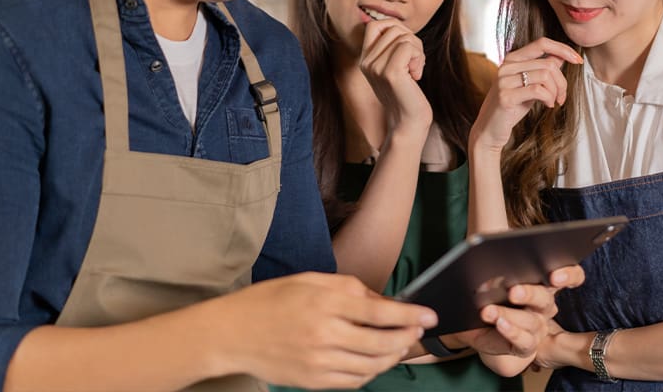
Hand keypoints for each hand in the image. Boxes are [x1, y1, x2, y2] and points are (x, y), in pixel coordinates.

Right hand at [220, 272, 436, 388]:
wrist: (232, 334)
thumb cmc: (271, 300)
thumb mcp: (311, 280)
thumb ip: (350, 289)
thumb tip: (384, 301)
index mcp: (325, 304)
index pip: (380, 312)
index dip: (410, 315)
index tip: (430, 315)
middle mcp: (324, 335)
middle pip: (381, 343)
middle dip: (408, 338)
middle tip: (419, 331)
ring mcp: (318, 363)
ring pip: (371, 366)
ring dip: (393, 357)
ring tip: (402, 346)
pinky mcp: (312, 381)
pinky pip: (353, 382)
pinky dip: (372, 373)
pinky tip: (377, 361)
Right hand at [359, 19, 432, 143]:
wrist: (409, 123)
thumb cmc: (407, 93)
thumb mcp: (394, 67)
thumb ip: (392, 47)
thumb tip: (398, 25)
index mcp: (365, 59)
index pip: (374, 24)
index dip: (395, 27)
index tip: (406, 46)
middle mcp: (367, 62)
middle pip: (393, 28)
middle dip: (412, 40)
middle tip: (415, 61)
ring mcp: (376, 67)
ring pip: (404, 37)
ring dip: (418, 51)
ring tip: (415, 70)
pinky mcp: (391, 73)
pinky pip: (409, 47)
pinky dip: (419, 58)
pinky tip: (416, 75)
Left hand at [452, 265, 585, 360]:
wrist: (476, 324)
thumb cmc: (488, 289)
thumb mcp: (491, 266)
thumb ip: (496, 254)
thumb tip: (490, 254)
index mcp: (543, 281)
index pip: (571, 276)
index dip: (569, 275)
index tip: (555, 275)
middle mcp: (544, 304)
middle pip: (546, 298)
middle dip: (530, 294)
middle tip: (513, 291)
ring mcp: (538, 326)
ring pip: (532, 321)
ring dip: (510, 315)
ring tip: (488, 310)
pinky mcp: (526, 345)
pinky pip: (525, 341)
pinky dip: (511, 331)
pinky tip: (497, 323)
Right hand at [470, 38, 581, 153]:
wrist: (490, 128)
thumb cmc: (512, 106)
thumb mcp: (529, 84)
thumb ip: (542, 69)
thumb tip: (561, 56)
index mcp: (512, 59)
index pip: (542, 43)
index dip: (563, 49)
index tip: (578, 60)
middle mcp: (507, 66)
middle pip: (548, 64)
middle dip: (562, 82)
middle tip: (562, 97)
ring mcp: (504, 80)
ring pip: (545, 76)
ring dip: (556, 92)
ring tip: (554, 102)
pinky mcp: (506, 96)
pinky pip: (538, 90)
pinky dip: (549, 98)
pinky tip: (547, 105)